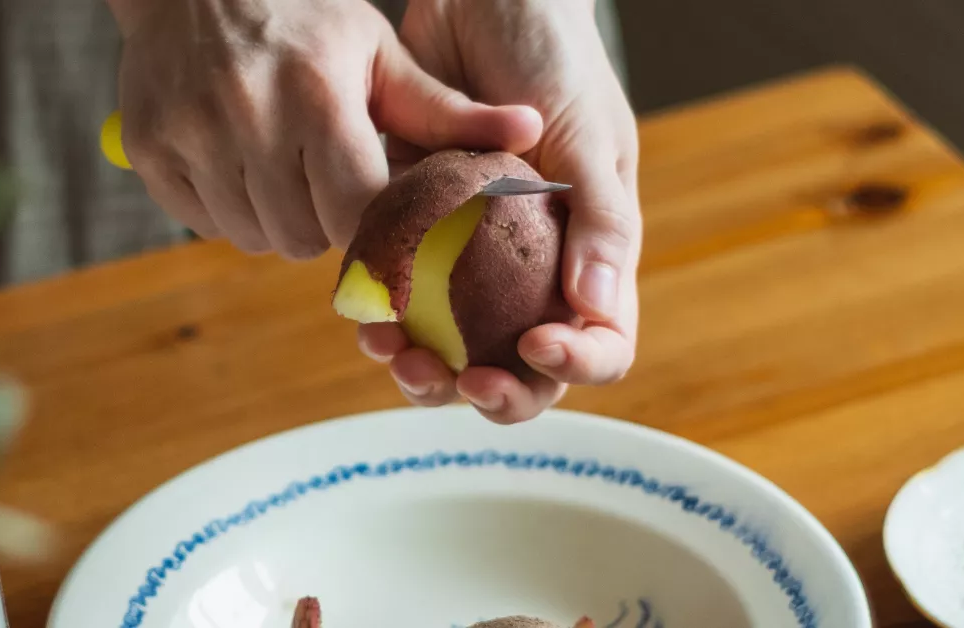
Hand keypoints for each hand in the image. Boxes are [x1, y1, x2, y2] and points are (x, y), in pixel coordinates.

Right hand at [106, 0, 544, 258]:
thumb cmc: (304, 19)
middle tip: (330, 185)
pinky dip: (227, 210)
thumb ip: (447, 111)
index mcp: (318, 95)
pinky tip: (238, 164)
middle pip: (305, 237)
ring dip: (278, 222)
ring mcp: (189, 134)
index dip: (376, 226)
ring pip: (254, 237)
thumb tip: (530, 133)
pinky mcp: (147, 149)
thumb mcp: (378, 52)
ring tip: (285, 170)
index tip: (383, 217)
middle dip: (327, 225)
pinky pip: (202, 222)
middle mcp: (248, 117)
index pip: (358, 211)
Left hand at [362, 0, 640, 423]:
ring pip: (452, 346)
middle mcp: (531, 270)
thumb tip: (595, 311)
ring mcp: (470, 260)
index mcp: (589, 256)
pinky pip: (400, 297)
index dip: (573, 364)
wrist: (481, 3)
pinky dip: (383, 317)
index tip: (533, 344)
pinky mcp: (415, 235)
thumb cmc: (551, 58)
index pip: (599, 340)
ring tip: (392, 352)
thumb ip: (600, 221)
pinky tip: (363, 316)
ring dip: (424, 367)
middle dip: (488, 390)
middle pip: (519, 365)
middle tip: (454, 378)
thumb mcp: (587, 131)